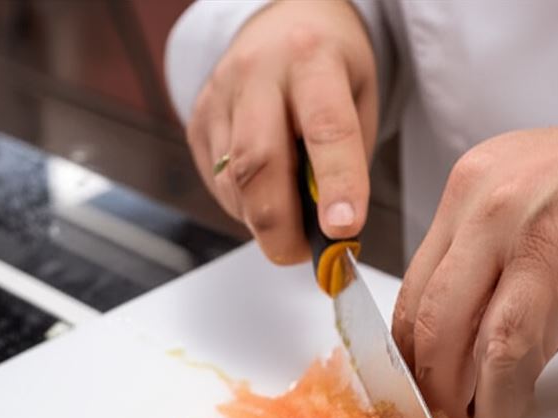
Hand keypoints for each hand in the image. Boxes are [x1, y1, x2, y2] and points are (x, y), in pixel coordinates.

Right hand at [186, 0, 377, 262]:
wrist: (285, 23)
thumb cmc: (332, 69)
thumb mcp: (360, 101)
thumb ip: (348, 161)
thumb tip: (332, 233)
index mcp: (312, 58)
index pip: (326, 129)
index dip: (336, 185)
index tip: (344, 230)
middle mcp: (258, 72)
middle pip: (260, 164)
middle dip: (282, 226)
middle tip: (303, 255)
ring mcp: (219, 95)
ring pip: (233, 182)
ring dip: (264, 219)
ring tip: (292, 220)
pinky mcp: (197, 120)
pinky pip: (218, 183)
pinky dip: (245, 206)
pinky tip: (266, 194)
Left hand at [392, 65, 557, 417]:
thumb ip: (519, 300)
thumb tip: (486, 368)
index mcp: (475, 189)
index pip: (419, 283)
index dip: (414, 350)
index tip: (426, 390)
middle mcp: (479, 196)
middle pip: (424, 312)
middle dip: (428, 382)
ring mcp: (510, 218)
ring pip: (455, 332)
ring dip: (462, 397)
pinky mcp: (550, 248)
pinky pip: (507, 344)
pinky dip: (503, 396)